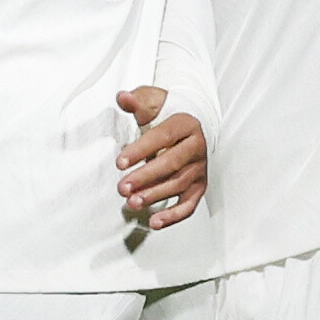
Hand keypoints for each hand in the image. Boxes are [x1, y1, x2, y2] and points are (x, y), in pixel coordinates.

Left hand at [116, 87, 206, 229]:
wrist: (191, 123)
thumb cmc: (166, 112)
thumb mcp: (152, 100)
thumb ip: (136, 100)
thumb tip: (123, 97)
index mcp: (185, 125)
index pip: (162, 138)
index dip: (140, 150)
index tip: (119, 162)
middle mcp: (197, 148)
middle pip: (171, 165)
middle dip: (145, 177)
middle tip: (122, 187)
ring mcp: (200, 169)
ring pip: (178, 185)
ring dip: (154, 196)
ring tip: (131, 202)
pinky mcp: (199, 186)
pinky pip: (189, 204)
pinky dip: (173, 215)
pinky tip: (155, 222)